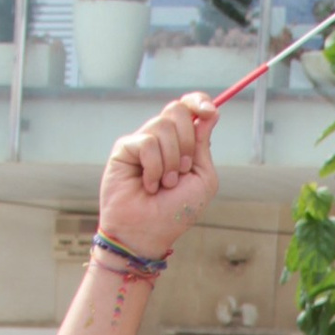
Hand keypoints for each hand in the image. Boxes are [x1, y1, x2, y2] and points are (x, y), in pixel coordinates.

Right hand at [96, 98, 218, 261]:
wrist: (148, 232)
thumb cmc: (176, 210)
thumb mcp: (203, 178)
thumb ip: (203, 145)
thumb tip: (210, 112)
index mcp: (183, 142)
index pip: (189, 107)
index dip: (198, 102)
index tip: (210, 111)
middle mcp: (162, 139)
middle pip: (176, 110)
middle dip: (187, 141)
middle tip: (183, 170)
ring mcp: (142, 142)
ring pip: (162, 125)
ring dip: (171, 161)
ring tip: (165, 184)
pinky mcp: (124, 149)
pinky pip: (146, 142)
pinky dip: (154, 167)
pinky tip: (148, 185)